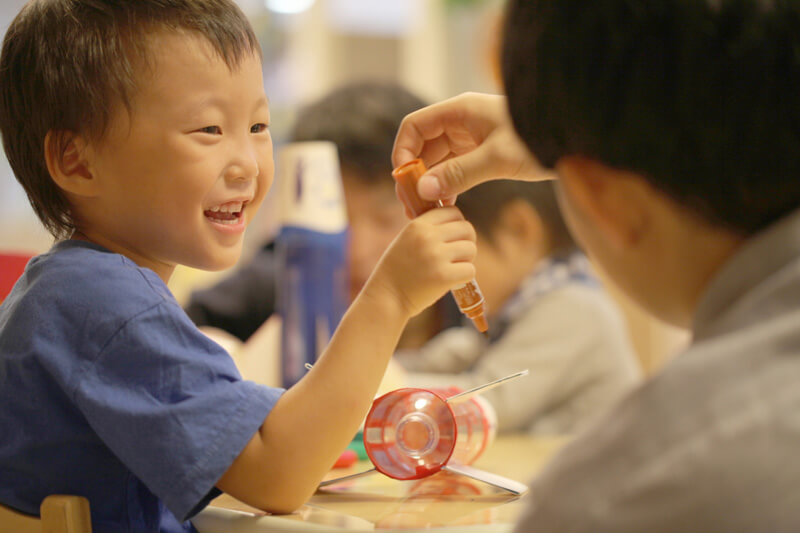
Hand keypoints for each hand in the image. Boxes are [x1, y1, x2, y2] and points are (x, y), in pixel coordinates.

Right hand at [363, 207, 476, 318]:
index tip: (453, 238)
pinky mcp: (444, 276)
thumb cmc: (398, 271)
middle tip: (457, 255)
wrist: (386, 298)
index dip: (458, 225)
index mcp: (417, 225)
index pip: (453, 212)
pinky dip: (464, 277)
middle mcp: (427, 237)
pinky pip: (470, 270)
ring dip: (466, 260)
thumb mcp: (406, 240)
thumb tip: (457, 223)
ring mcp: (436, 256)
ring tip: (452, 268)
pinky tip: (452, 281)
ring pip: (471, 249)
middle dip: (467, 242)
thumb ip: (427, 230)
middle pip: (467, 229)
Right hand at [392, 92, 551, 208]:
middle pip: (423, 147)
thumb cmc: (539, 139)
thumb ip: (460, 173)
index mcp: (460, 111)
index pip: (414, 127)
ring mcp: (471, 138)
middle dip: (415, 174)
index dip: (402, 152)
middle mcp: (461, 122)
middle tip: (412, 205)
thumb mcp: (498, 158)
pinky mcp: (482, 153)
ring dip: (430, 184)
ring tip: (426, 211)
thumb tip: (424, 189)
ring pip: (438, 161)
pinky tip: (447, 206)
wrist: (575, 138)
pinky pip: (454, 169)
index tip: (404, 181)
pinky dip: (447, 186)